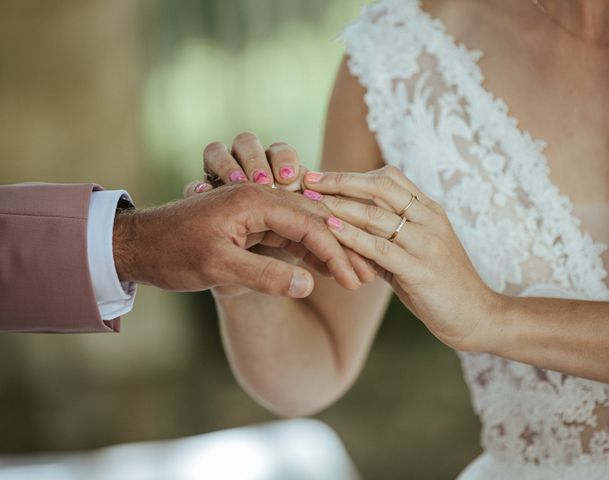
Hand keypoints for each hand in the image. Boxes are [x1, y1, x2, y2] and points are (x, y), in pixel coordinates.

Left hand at [188, 134, 375, 295]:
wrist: (136, 245)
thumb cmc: (172, 253)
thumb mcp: (219, 268)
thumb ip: (266, 275)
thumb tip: (308, 284)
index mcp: (254, 201)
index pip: (309, 223)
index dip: (335, 253)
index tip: (352, 279)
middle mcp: (258, 197)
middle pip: (313, 219)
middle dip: (340, 249)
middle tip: (362, 276)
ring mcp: (254, 208)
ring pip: (302, 225)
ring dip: (325, 250)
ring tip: (349, 275)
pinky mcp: (249, 222)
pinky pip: (286, 233)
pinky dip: (304, 250)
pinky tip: (319, 269)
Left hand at [302, 165, 504, 351]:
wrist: (478, 317)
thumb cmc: (440, 286)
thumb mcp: (413, 254)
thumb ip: (384, 239)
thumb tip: (344, 230)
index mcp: (429, 211)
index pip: (388, 178)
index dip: (351, 174)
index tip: (321, 175)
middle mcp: (430, 219)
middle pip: (381, 186)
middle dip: (340, 181)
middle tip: (308, 179)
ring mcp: (427, 243)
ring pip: (377, 215)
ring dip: (339, 206)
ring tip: (310, 202)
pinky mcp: (422, 270)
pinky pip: (381, 248)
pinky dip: (353, 237)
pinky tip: (331, 230)